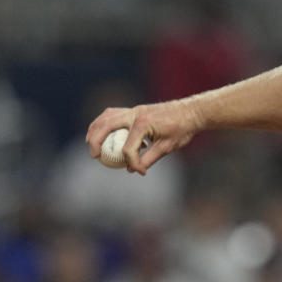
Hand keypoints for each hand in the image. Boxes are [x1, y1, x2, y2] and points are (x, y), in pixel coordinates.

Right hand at [85, 100, 201, 174]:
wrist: (191, 112)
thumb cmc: (182, 129)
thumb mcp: (167, 147)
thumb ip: (149, 159)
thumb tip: (132, 170)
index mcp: (144, 124)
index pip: (129, 148)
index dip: (132, 162)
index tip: (139, 171)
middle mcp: (136, 114)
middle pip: (108, 126)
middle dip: (97, 141)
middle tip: (94, 156)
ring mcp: (135, 110)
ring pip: (107, 117)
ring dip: (96, 129)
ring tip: (90, 142)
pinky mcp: (136, 110)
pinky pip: (114, 113)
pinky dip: (105, 122)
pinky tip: (102, 131)